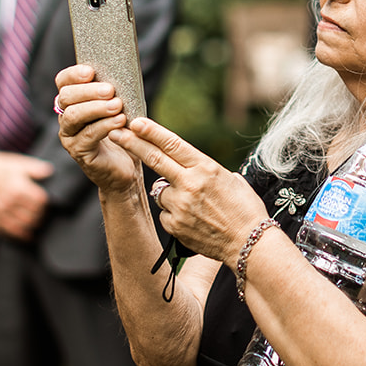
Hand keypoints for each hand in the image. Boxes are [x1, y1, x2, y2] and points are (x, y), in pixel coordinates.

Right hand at [0, 150, 53, 240]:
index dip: (46, 204)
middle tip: (44, 215)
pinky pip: (6, 230)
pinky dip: (18, 235)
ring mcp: (0, 210)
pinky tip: (27, 235)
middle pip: (31, 216)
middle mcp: (9, 201)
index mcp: (18, 187)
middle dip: (41, 216)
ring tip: (37, 223)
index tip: (48, 204)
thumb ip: (37, 168)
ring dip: (31, 226)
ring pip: (20, 225)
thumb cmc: (4, 167)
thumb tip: (50, 171)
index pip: (39, 202)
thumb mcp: (22, 163)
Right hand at [55, 65, 141, 192]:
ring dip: (96, 108)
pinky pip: (87, 135)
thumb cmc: (122, 131)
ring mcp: (69, 135)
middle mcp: (66, 116)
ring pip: (73, 116)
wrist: (124, 166)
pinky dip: (105, 126)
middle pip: (66, 97)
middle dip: (88, 91)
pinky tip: (120, 121)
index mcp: (73, 100)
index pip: (63, 81)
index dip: (73, 74)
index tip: (91, 71)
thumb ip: (116, 91)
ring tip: (118, 105)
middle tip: (110, 90)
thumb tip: (126, 72)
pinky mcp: (78, 152)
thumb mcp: (121, 106)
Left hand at [113, 116, 267, 263]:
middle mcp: (190, 184)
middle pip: (154, 159)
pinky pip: (165, 213)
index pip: (172, 144)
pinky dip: (174, 215)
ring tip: (194, 206)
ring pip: (160, 191)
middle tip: (115, 133)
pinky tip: (193, 220)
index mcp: (205, 168)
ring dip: (169, 194)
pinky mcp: (174, 225)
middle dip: (132, 144)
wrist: (250, 244)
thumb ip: (208, 171)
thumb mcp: (232, 180)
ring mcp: (180, 206)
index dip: (151, 131)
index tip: (135, 122)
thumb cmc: (246, 210)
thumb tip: (195, 168)